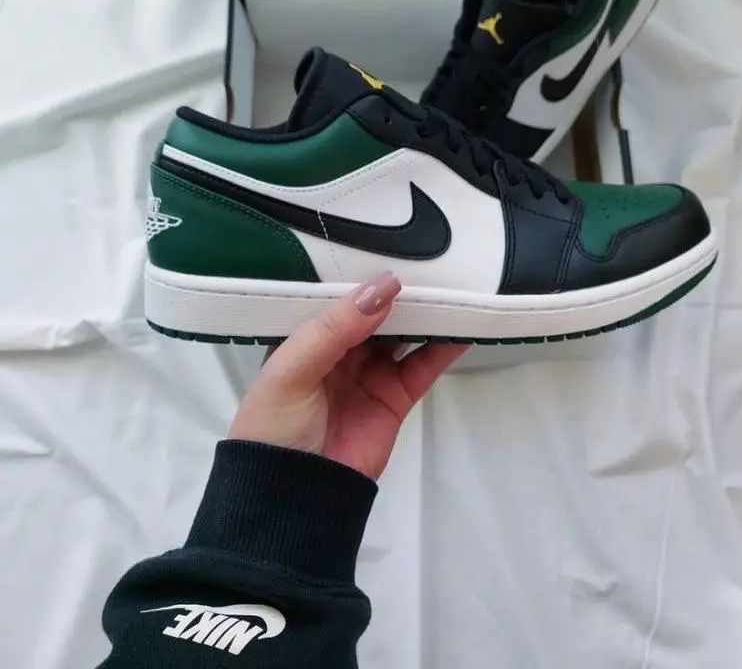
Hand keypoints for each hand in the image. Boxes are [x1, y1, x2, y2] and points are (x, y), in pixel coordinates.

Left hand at [228, 272, 467, 479]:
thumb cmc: (275, 426)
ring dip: (425, 313)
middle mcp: (338, 352)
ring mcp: (369, 374)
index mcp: (305, 338)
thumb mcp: (291, 370)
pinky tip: (463, 324)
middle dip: (399, 291)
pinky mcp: (395, 398)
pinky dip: (444, 346)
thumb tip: (385, 287)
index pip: (337, 298)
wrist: (293, 499)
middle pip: (375, 313)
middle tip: (430, 260)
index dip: (361, 274)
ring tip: (453, 285)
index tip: (392, 245)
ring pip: (403, 334)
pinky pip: (423, 366)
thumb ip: (334, 328)